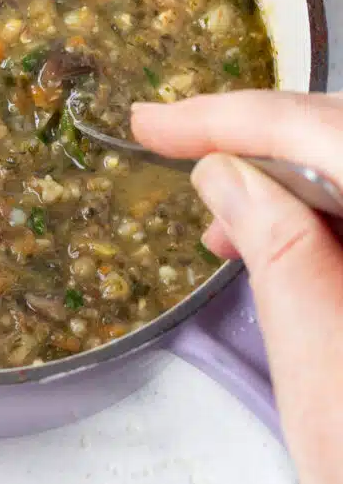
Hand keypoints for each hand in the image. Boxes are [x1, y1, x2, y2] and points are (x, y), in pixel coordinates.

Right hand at [132, 91, 342, 483]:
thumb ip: (280, 247)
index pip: (330, 136)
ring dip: (287, 178)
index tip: (157, 123)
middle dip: (262, 137)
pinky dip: (316, 216)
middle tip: (174, 139)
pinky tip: (269, 240)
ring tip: (218, 219)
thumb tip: (227, 167)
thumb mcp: (320, 366)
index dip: (236, 117)